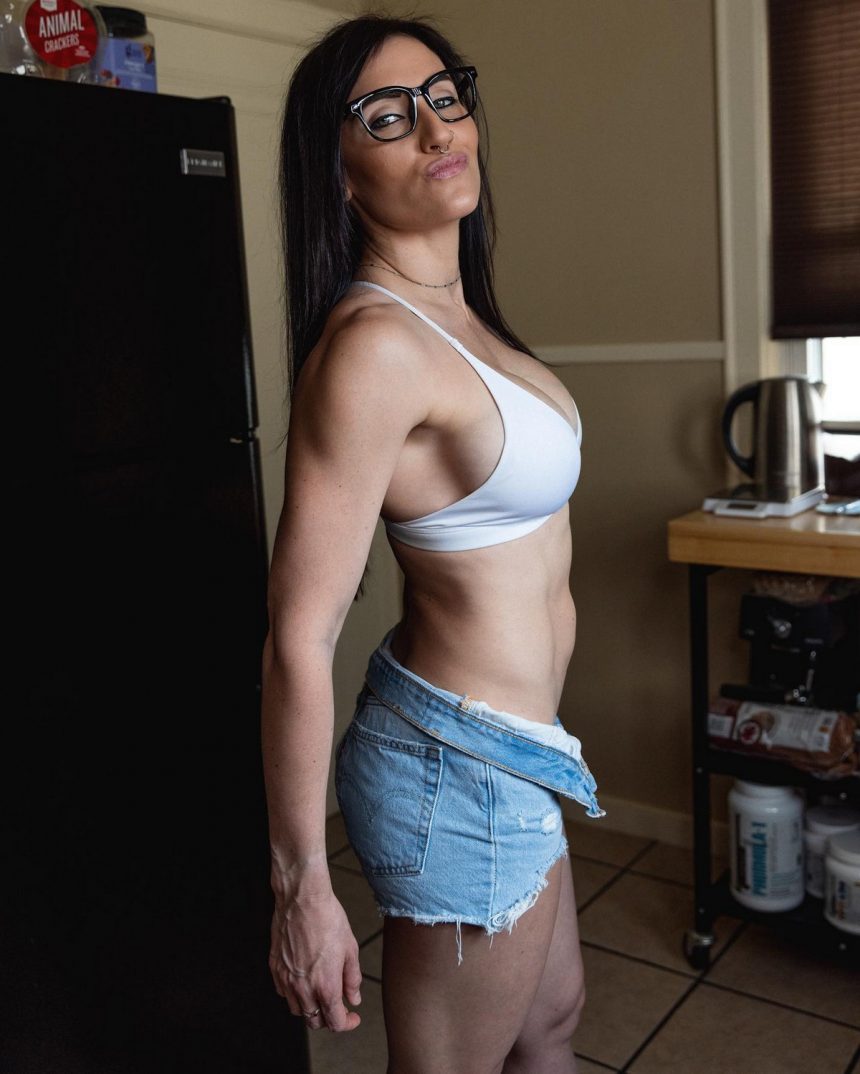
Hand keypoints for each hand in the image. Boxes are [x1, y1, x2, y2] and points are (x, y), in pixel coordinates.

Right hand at [268, 889, 362, 1032]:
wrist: (302, 899)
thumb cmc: (328, 918)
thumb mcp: (350, 949)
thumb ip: (352, 979)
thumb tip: (353, 998)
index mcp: (325, 986)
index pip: (335, 1022)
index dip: (347, 1023)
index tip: (352, 1017)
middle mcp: (303, 988)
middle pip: (314, 1021)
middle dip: (328, 1018)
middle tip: (338, 1005)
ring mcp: (286, 979)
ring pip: (298, 1010)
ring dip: (311, 1007)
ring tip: (320, 991)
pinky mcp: (274, 968)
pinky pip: (283, 992)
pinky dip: (294, 994)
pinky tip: (303, 980)